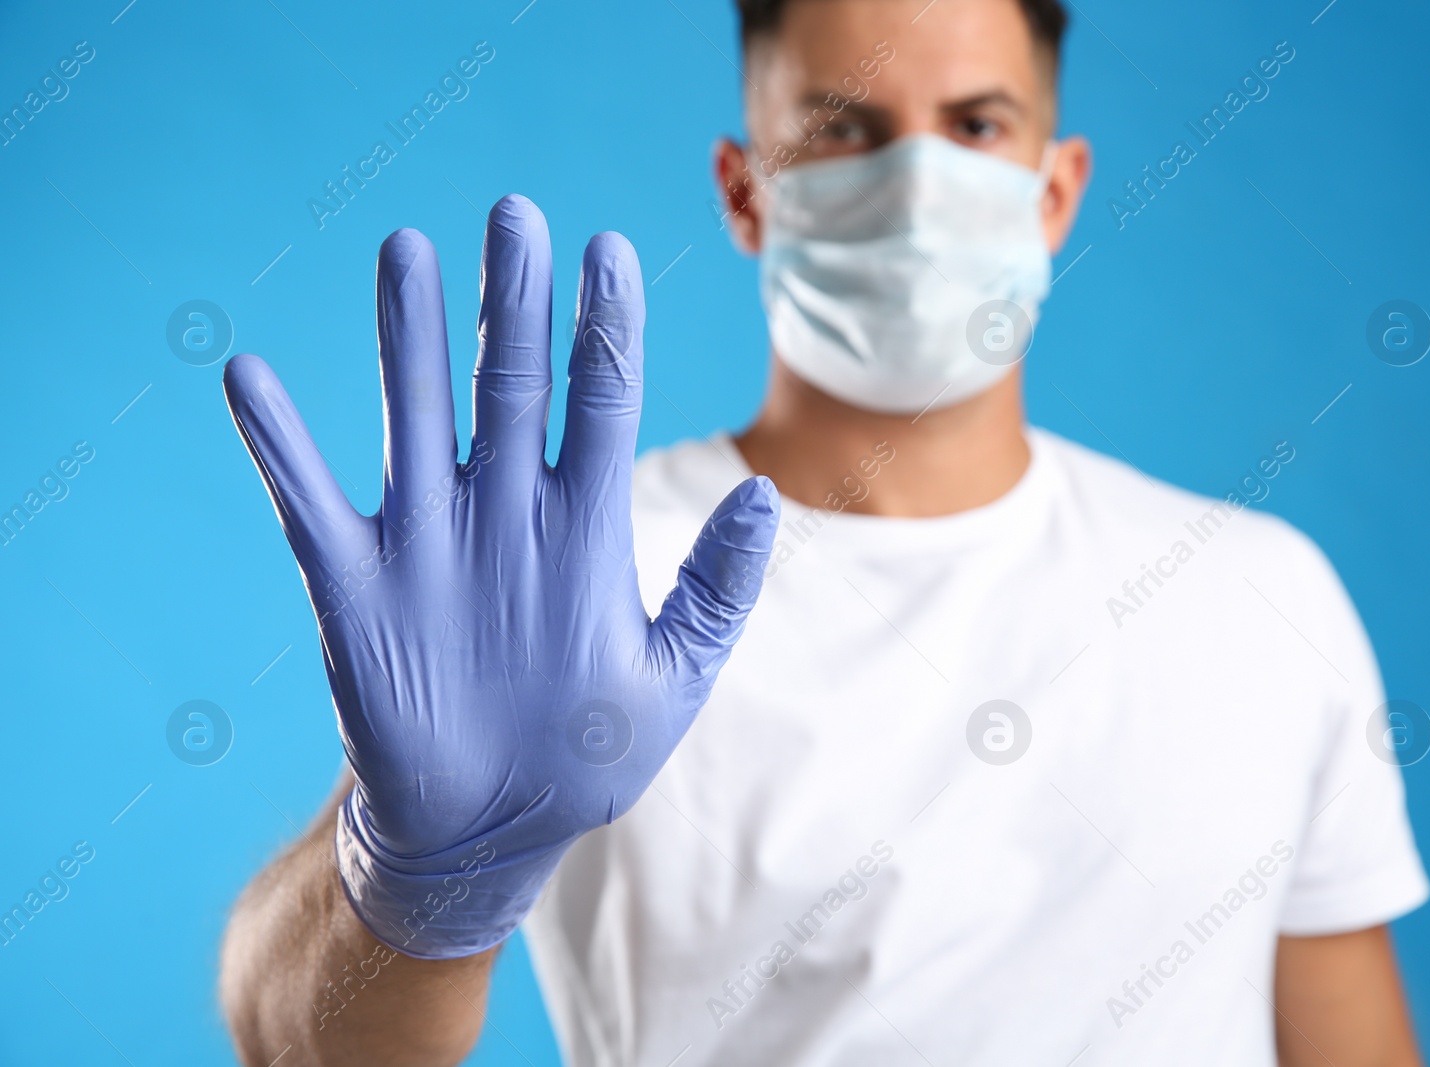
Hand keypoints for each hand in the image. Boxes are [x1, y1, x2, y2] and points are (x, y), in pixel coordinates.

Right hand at [223, 195, 777, 957]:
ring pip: (417, 416)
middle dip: (514, 301)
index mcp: (585, 526)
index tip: (609, 249)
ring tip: (406, 251)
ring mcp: (429, 542)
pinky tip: (250, 376)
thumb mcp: (675, 676)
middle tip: (515, 214)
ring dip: (408, 338)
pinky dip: (280, 446)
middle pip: (509, 383)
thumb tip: (768, 493)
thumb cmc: (588, 752)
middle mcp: (505, 513)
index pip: (598, 400)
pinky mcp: (355, 586)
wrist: (490, 829)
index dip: (605, 326)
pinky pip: (308, 504)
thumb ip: (718, 588)